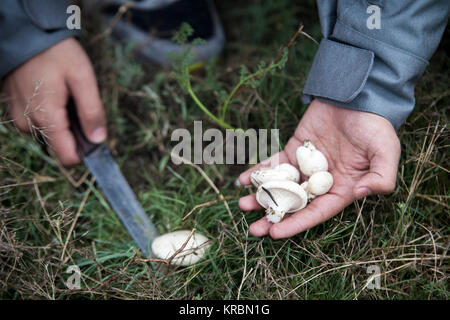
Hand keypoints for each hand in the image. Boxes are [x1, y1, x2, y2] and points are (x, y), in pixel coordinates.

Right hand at [2, 37, 105, 165]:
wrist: (24, 32)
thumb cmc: (56, 53)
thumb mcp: (82, 78)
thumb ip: (92, 111)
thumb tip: (99, 140)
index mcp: (46, 118)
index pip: (67, 157)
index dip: (86, 152)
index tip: (96, 137)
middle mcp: (29, 123)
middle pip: (61, 146)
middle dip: (76, 133)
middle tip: (80, 104)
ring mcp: (20, 117)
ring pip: (51, 133)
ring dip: (64, 121)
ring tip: (67, 95)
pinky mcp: (17, 109)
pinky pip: (39, 122)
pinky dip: (52, 113)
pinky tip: (56, 93)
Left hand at [238, 99, 400, 238]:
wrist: (358, 97)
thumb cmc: (376, 127)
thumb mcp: (386, 152)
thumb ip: (382, 177)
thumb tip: (361, 194)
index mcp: (342, 188)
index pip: (316, 212)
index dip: (296, 224)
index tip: (275, 233)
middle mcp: (321, 182)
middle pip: (294, 204)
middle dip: (273, 216)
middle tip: (253, 229)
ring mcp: (305, 166)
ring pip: (280, 185)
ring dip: (261, 196)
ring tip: (242, 204)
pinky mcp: (294, 149)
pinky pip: (274, 163)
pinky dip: (259, 172)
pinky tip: (243, 180)